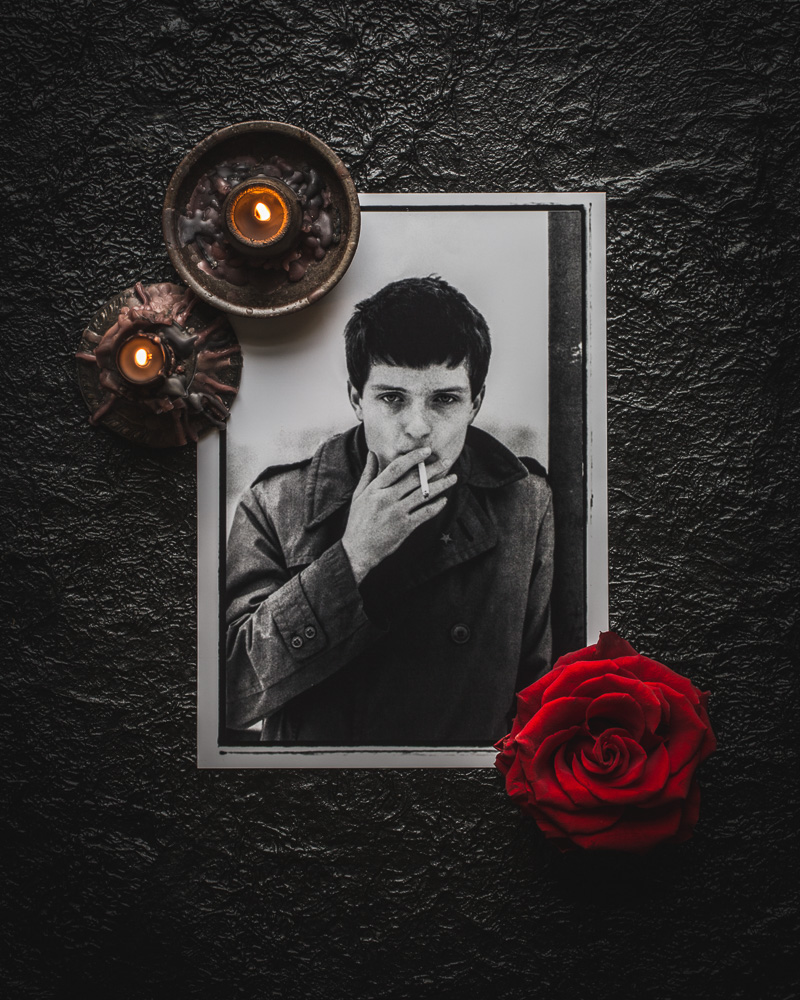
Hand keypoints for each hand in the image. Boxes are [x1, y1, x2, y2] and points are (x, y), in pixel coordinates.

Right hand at [342, 447, 456, 583]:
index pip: (397, 467)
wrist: (358, 550)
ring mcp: (397, 513)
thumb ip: (368, 473)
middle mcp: (386, 499)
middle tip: (448, 461)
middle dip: (434, 469)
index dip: (413, 457)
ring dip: (441, 485)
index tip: (427, 451)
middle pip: (414, 479)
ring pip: (423, 494)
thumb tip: (372, 453)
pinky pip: (425, 513)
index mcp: (375, 489)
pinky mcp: (405, 527)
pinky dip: (436, 506)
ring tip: (453, 478)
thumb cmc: (357, 521)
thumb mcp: (358, 495)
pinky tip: (444, 500)